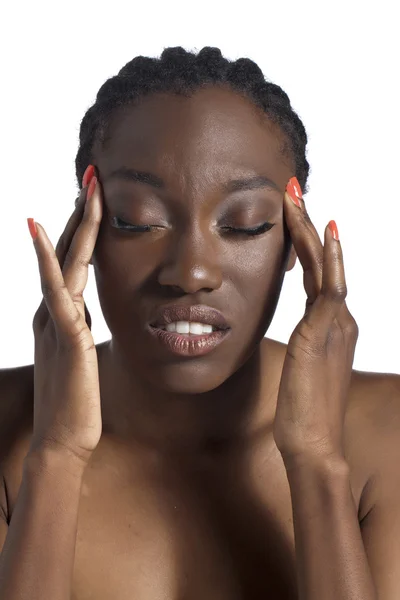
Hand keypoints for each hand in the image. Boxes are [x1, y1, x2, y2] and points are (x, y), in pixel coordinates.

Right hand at [28, 168, 102, 465]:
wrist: (62, 439)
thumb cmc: (75, 401)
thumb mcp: (79, 354)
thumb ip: (78, 328)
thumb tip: (85, 311)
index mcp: (62, 314)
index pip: (73, 261)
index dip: (83, 228)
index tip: (96, 198)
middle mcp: (55, 310)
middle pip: (68, 251)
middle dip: (81, 212)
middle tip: (93, 175)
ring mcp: (56, 320)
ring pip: (66, 261)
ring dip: (74, 222)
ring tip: (86, 186)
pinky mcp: (64, 334)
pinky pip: (55, 290)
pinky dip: (46, 259)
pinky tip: (40, 230)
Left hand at [272, 177, 358, 466]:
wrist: (313, 442)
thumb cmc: (302, 410)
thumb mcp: (301, 369)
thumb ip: (302, 345)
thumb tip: (294, 336)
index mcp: (331, 327)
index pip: (317, 276)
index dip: (304, 245)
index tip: (293, 218)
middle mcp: (339, 320)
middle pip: (323, 261)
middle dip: (307, 224)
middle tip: (293, 191)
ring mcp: (336, 323)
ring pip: (325, 264)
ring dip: (309, 229)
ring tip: (296, 197)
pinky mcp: (325, 330)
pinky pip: (330, 284)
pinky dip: (329, 255)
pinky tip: (324, 230)